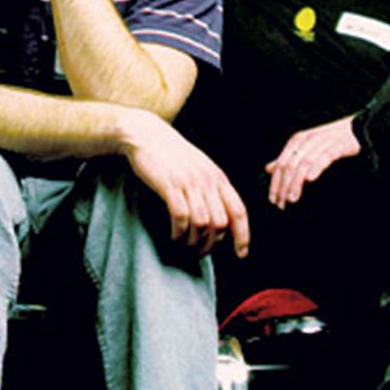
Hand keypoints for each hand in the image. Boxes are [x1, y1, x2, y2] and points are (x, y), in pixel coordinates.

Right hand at [118, 110, 249, 256]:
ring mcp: (189, 183)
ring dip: (194, 241)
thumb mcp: (200, 167)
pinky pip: (180, 216)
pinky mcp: (169, 185)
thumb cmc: (172, 154)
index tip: (241, 253)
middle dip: (212, 244)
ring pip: (202, 223)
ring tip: (185, 245)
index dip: (242, 235)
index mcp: (218, 178)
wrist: (147, 135)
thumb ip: (212, 188)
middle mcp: (207, 181)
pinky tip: (174, 235)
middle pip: (220, 223)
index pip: (238, 211)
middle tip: (201, 252)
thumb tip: (220, 219)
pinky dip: (178, 231)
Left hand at [265, 114, 360, 209]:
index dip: (275, 183)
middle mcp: (306, 141)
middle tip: (282, 204)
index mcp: (296, 141)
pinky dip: (316, 167)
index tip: (273, 200)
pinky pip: (324, 157)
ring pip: (304, 164)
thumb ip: (288, 159)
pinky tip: (310, 179)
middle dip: (284, 186)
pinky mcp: (337, 146)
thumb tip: (268, 168)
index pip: (281, 164)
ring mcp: (321, 142)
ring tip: (292, 198)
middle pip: (290, 165)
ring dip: (296, 182)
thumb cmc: (327, 141)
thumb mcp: (305, 149)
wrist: (355, 131)